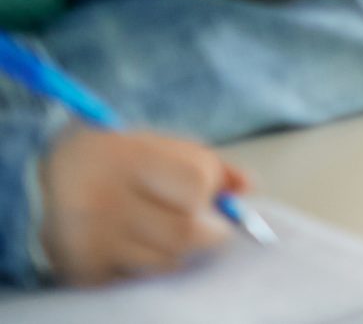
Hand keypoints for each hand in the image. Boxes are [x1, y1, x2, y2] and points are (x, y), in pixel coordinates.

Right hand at [38, 126, 242, 284]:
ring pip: (168, 261)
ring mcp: (90, 241)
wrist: (51, 178)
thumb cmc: (121, 161)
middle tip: (198, 223)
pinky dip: (146, 265)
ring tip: (155, 229)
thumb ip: (210, 164)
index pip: (198, 183)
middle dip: (205, 230)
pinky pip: (140, 278)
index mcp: (129, 158)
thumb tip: (250, 188)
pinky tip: (130, 245)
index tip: (203, 191)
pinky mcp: (82, 271)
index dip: (209, 190)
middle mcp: (104, 201)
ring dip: (176, 250)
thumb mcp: (163, 146)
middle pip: (186, 233)